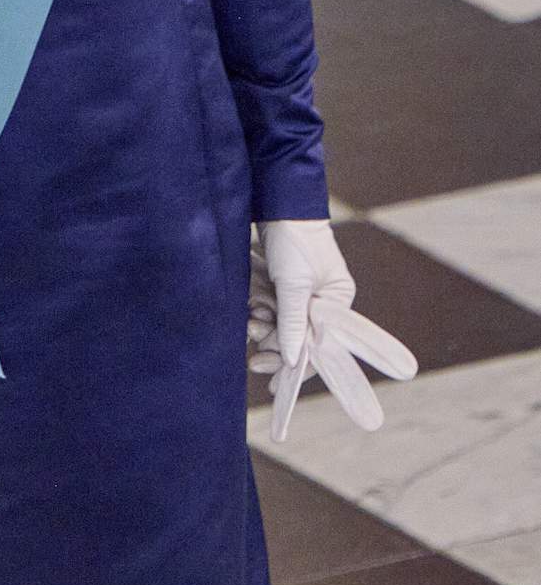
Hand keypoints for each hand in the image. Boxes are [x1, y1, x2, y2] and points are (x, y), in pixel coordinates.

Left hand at [254, 221, 416, 440]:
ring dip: (263, 330)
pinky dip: (258, 314)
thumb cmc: (294, 241)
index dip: (298, 367)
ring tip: (249, 326)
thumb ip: (292, 323)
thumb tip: (291, 360)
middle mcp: (320, 302)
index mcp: (337, 303)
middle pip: (297, 338)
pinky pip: (268, 308)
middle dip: (274, 347)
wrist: (275, 201)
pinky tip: (248, 315)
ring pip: (279, 325)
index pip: (321, 346)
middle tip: (253, 359)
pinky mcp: (279, 282)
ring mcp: (299, 292)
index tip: (274, 383)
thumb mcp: (295, 285)